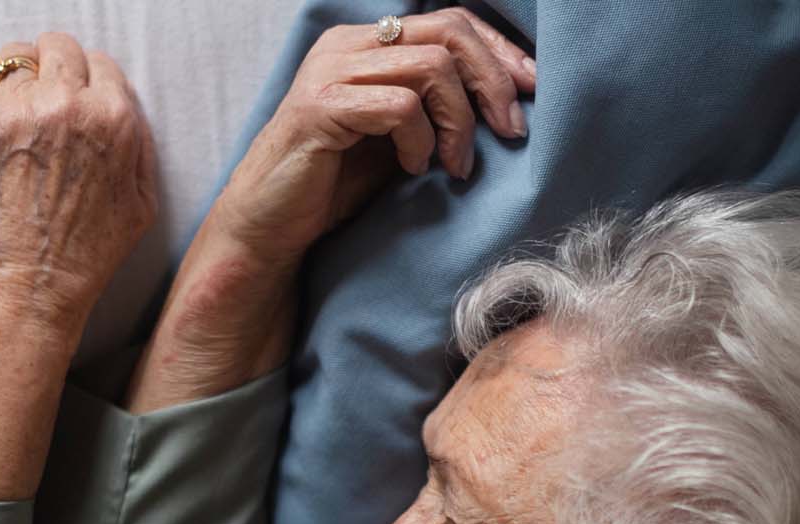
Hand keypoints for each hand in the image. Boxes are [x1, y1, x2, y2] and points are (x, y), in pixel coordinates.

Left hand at [0, 32, 158, 347]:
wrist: (18, 291)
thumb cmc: (80, 260)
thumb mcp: (139, 208)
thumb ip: (137, 146)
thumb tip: (121, 108)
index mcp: (114, 119)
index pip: (99, 64)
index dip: (85, 82)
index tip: (71, 100)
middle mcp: (66, 104)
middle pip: (56, 49)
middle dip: (49, 70)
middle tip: (38, 103)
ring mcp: (14, 109)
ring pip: (12, 60)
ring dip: (11, 84)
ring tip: (9, 123)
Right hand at [210, 8, 534, 270]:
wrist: (268, 226)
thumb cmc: (333, 185)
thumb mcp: (398, 137)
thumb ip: (435, 107)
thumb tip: (506, 99)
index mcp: (365, 43)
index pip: (449, 21)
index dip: (498, 52)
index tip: (531, 90)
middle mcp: (345, 45)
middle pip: (448, 33)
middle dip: (493, 82)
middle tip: (511, 130)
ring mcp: (330, 72)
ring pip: (431, 68)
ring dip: (458, 122)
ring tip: (453, 166)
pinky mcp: (320, 107)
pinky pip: (400, 106)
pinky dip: (420, 140)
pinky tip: (413, 169)